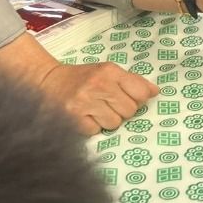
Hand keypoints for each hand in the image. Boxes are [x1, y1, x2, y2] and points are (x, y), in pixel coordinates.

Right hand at [0, 33, 158, 135]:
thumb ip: (133, 81)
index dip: (137, 99)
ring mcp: (85, 102)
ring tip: (95, 110)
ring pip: (115, 123)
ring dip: (108, 120)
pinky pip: (97, 131)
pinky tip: (85, 117)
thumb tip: (156, 92)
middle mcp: (98, 85)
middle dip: (122, 110)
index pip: (141, 93)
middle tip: (107, 104)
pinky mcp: (73, 119)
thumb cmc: (82, 78)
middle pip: (130, 110)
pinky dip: (93, 127)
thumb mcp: (108, 71)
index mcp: (110, 71)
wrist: (46, 81)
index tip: (127, 98)